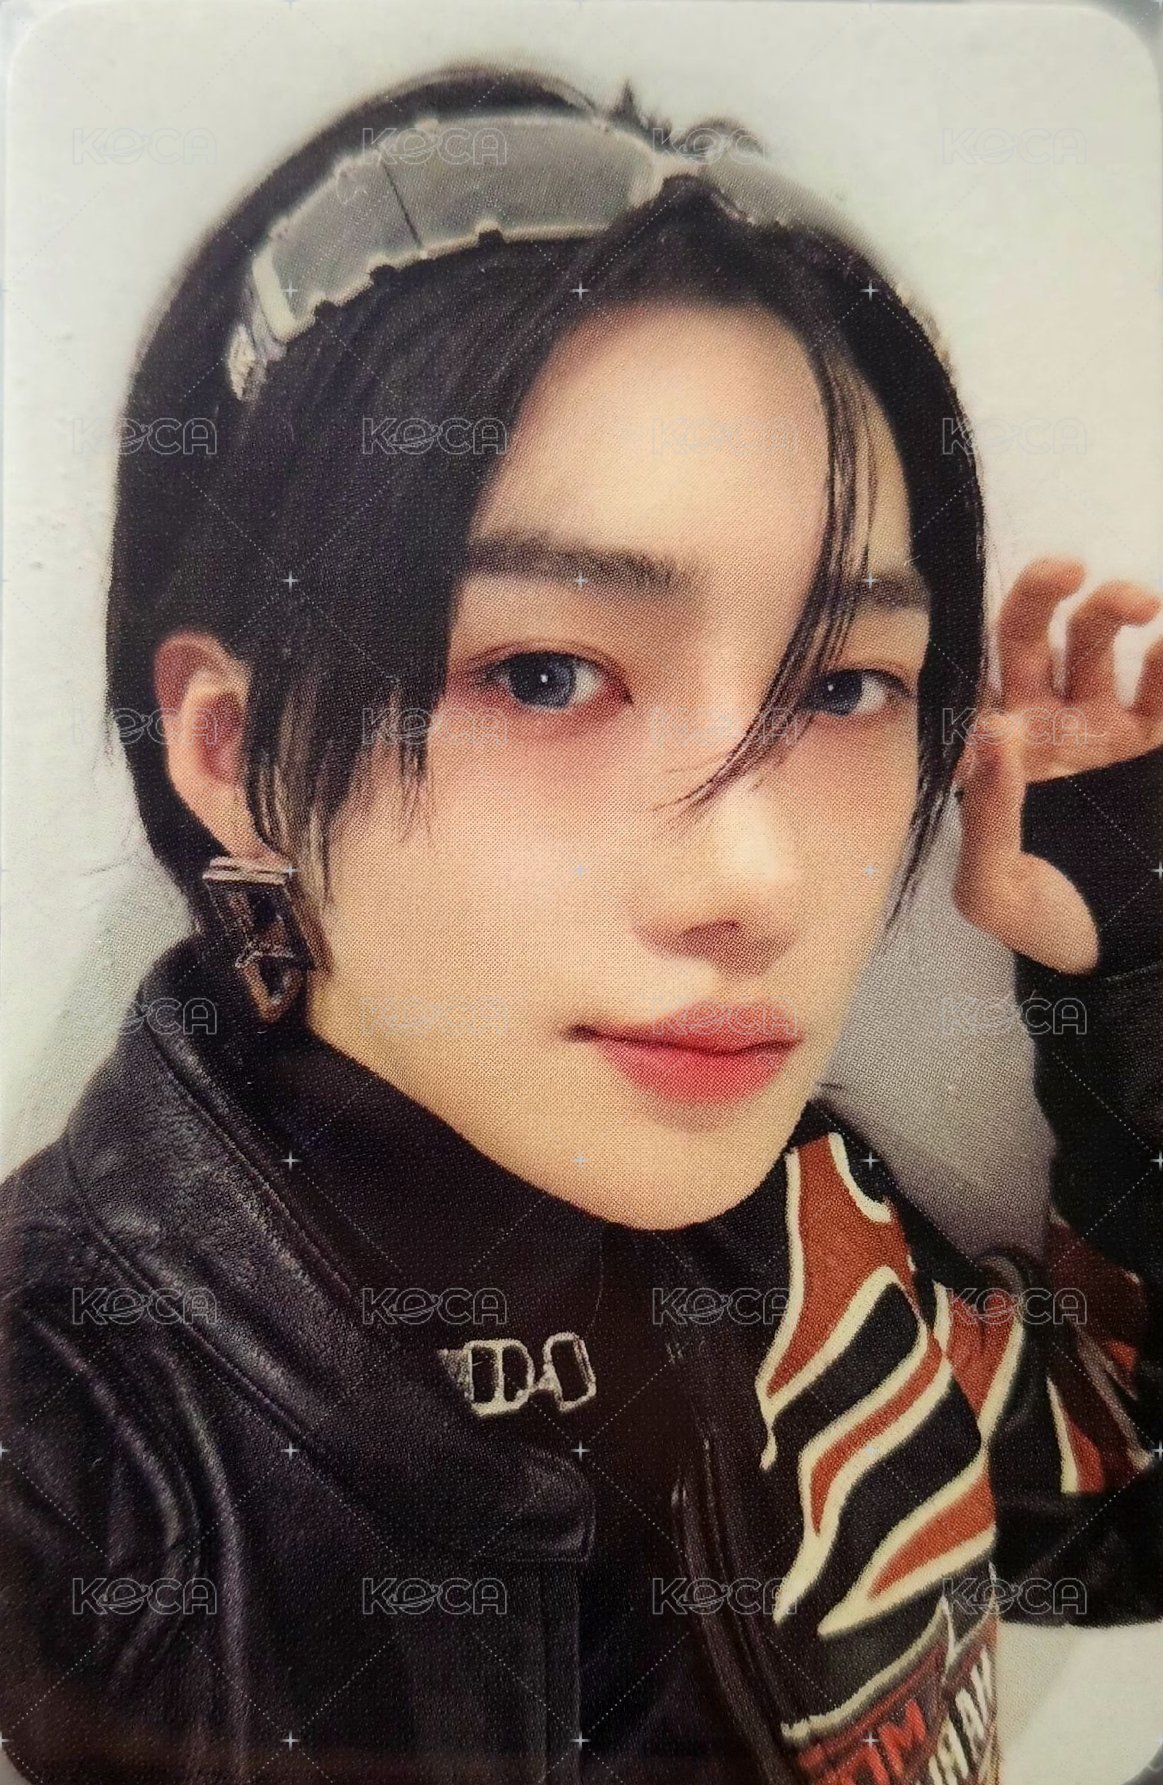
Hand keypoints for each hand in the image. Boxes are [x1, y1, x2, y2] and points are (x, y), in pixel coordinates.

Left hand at [952, 557, 1162, 972]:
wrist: (1123, 955)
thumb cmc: (1043, 926)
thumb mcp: (994, 887)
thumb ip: (986, 812)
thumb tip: (993, 728)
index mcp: (994, 753)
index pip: (978, 673)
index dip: (979, 639)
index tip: (998, 620)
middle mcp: (1045, 726)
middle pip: (1034, 634)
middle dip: (1045, 589)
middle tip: (1069, 569)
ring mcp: (1103, 729)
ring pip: (1098, 642)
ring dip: (1113, 607)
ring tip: (1142, 606)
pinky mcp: (1156, 743)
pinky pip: (1160, 686)